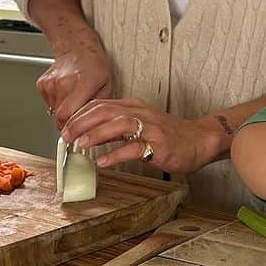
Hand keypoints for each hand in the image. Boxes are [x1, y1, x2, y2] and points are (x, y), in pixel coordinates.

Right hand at [36, 40, 111, 127]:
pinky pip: (49, 103)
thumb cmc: (94, 65)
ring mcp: (51, 83)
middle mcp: (65, 82)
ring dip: (64, 113)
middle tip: (76, 125)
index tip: (76, 138)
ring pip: (54, 112)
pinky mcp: (43, 84)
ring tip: (74, 100)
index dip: (72, 129)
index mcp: (83, 82)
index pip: (70, 114)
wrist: (77, 47)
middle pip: (61, 117)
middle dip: (68, 125)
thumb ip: (100, 107)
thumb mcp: (107, 85)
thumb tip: (95, 126)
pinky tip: (66, 93)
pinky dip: (57, 104)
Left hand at [60, 99, 221, 173]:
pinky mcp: (159, 145)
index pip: (102, 104)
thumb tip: (90, 134)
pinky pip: (134, 148)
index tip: (66, 126)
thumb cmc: (170, 134)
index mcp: (134, 106)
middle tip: (66, 135)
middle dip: (82, 122)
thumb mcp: (141, 124)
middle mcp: (141, 113)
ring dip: (97, 133)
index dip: (81, 114)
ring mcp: (151, 128)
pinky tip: (103, 161)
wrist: (200, 140)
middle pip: (106, 111)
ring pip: (119, 124)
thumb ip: (117, 127)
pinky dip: (116, 154)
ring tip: (80, 143)